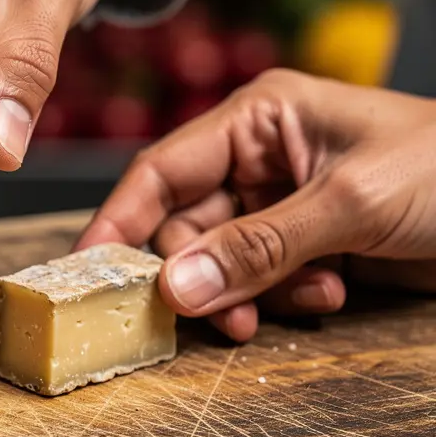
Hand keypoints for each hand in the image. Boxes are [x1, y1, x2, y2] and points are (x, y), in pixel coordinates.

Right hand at [76, 69, 435, 341]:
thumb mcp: (349, 204)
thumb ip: (257, 248)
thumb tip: (175, 288)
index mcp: (260, 120)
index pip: (163, 171)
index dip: (119, 221)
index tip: (86, 270)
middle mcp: (260, 159)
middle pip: (185, 227)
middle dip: (200, 274)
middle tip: (215, 316)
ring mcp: (279, 205)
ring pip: (220, 262)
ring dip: (248, 294)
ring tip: (297, 303)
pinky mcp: (302, 245)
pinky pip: (259, 282)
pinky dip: (282, 299)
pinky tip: (328, 296)